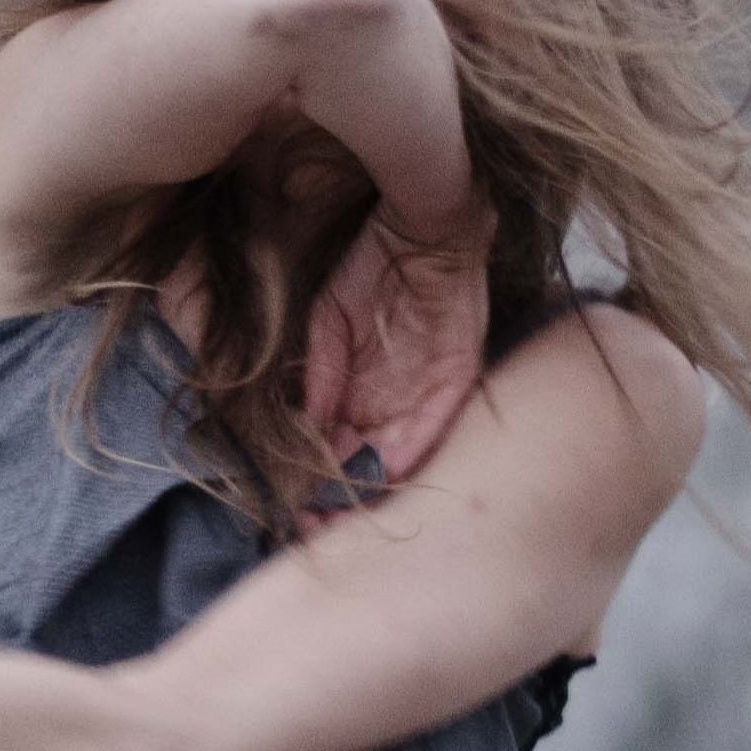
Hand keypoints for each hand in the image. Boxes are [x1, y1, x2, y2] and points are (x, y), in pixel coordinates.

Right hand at [301, 187, 495, 492]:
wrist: (421, 224)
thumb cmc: (370, 267)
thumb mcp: (327, 323)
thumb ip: (317, 376)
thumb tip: (305, 429)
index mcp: (362, 394)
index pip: (338, 452)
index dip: (317, 482)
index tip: (295, 510)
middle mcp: (395, 404)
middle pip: (369, 468)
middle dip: (341, 500)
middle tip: (314, 526)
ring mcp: (427, 396)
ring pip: (399, 460)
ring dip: (371, 490)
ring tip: (340, 515)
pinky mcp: (456, 380)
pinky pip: (433, 426)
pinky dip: (407, 452)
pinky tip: (382, 475)